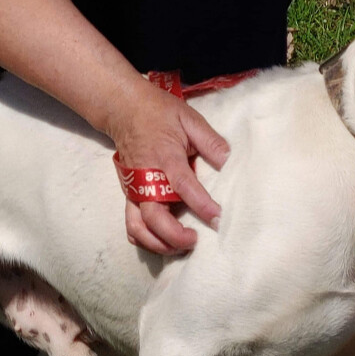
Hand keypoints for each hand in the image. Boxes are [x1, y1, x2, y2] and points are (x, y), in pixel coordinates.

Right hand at [107, 78, 229, 254]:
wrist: (123, 109)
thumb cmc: (159, 113)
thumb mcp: (189, 119)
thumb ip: (210, 142)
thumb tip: (230, 162)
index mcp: (164, 157)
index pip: (183, 186)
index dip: (200, 204)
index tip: (217, 218)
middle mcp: (146, 178)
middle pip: (154, 217)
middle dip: (174, 235)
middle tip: (196, 239)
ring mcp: (135, 189)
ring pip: (138, 227)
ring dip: (158, 243)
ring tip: (181, 246)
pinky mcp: (130, 195)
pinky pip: (132, 225)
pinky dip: (145, 239)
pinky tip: (163, 241)